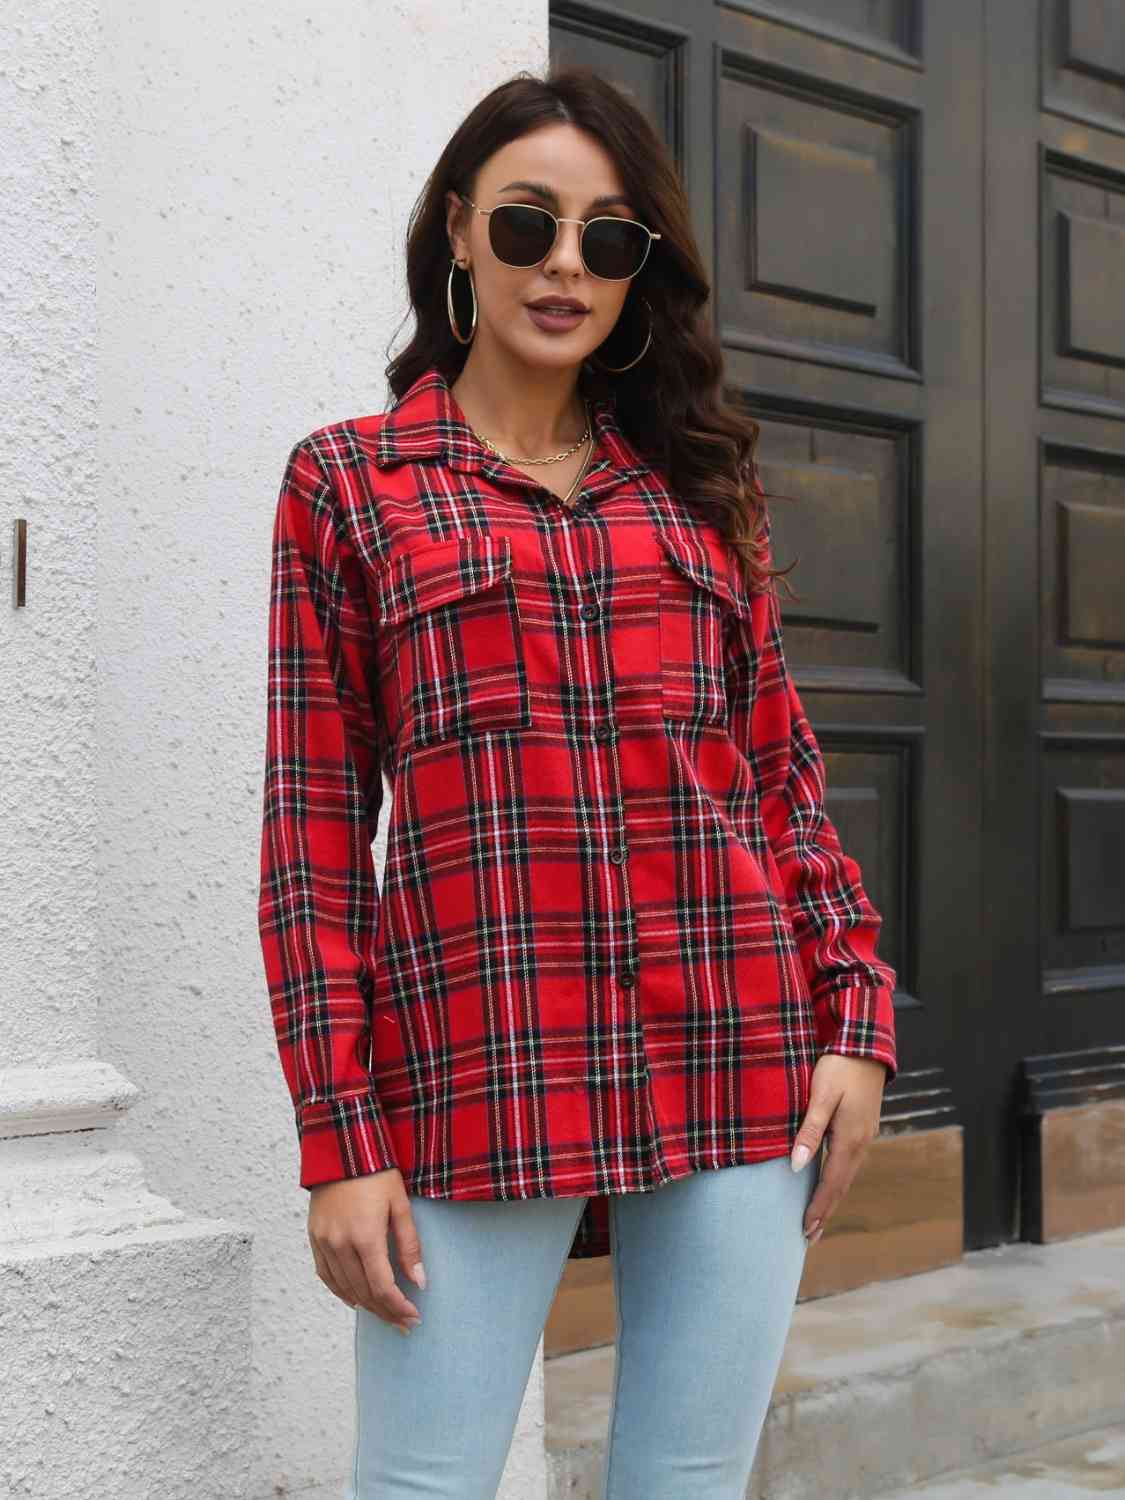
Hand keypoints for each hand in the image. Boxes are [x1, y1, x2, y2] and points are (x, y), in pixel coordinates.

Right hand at [307, 1168, 426, 1334]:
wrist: (342, 1149)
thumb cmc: (376, 1173)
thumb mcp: (401, 1204)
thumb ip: (409, 1245)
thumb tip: (418, 1281)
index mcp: (365, 1236)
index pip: (382, 1286)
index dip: (398, 1307)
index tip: (413, 1317)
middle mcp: (340, 1244)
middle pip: (363, 1293)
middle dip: (386, 1312)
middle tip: (404, 1323)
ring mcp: (324, 1242)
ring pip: (344, 1288)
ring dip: (366, 1307)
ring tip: (385, 1315)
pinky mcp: (314, 1237)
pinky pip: (326, 1275)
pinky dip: (341, 1292)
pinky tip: (355, 1300)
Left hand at [789, 1054, 887, 1245]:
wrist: (867, 1047)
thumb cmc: (840, 1068)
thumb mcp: (821, 1096)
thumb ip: (809, 1131)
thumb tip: (796, 1165)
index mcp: (850, 1140)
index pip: (831, 1184)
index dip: (817, 1208)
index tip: (804, 1231)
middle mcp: (861, 1143)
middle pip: (841, 1186)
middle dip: (825, 1212)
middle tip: (809, 1237)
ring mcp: (864, 1136)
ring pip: (846, 1176)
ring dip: (832, 1199)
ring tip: (818, 1219)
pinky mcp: (862, 1128)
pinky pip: (849, 1163)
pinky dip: (838, 1181)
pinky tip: (831, 1184)